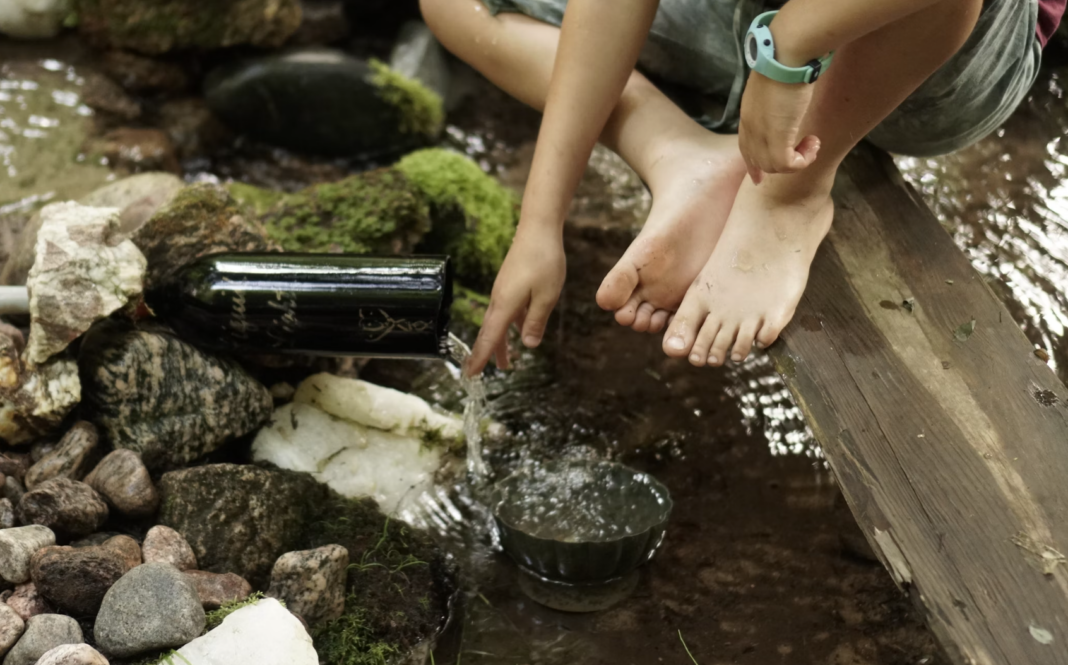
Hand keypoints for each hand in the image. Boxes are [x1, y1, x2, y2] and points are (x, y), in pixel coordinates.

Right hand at [464, 225, 565, 375]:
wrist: (537, 228)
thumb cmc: (544, 260)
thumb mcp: (546, 296)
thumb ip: (536, 321)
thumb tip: (528, 344)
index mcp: (505, 305)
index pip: (489, 337)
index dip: (480, 357)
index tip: (470, 375)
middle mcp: (499, 299)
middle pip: (490, 332)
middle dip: (486, 353)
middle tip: (478, 374)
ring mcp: (503, 290)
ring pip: (499, 322)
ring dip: (500, 342)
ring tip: (505, 361)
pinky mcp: (509, 283)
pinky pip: (507, 311)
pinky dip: (510, 326)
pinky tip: (521, 329)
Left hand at [738, 71, 819, 184]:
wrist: (786, 54)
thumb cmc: (787, 60)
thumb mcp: (777, 83)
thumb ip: (776, 98)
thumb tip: (790, 95)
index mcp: (748, 114)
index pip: (745, 148)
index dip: (752, 164)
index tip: (758, 178)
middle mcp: (750, 128)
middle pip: (760, 161)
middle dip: (782, 163)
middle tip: (808, 146)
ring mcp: (761, 135)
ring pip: (774, 167)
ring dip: (798, 159)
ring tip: (812, 141)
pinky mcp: (776, 138)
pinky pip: (787, 165)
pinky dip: (803, 160)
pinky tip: (813, 142)